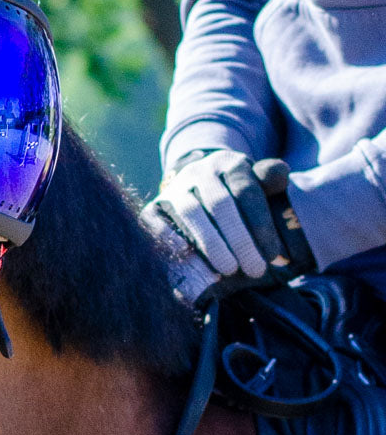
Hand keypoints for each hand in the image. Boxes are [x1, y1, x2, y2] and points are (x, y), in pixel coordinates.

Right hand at [146, 150, 288, 278]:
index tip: (274, 256)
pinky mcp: (153, 206)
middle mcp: (199, 171)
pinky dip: (171, 239)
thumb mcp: (259, 186)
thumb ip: (271, 182)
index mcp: (229, 164)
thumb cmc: (238, 199)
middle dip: (240, 240)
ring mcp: (174, 188)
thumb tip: (281, 174)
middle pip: (220, 204)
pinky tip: (189, 257)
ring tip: (228, 270)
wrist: (197, 192)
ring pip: (191, 212)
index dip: (262, 226)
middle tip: (255, 270)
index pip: (247, 192)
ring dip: (211, 243)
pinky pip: (157, 222)